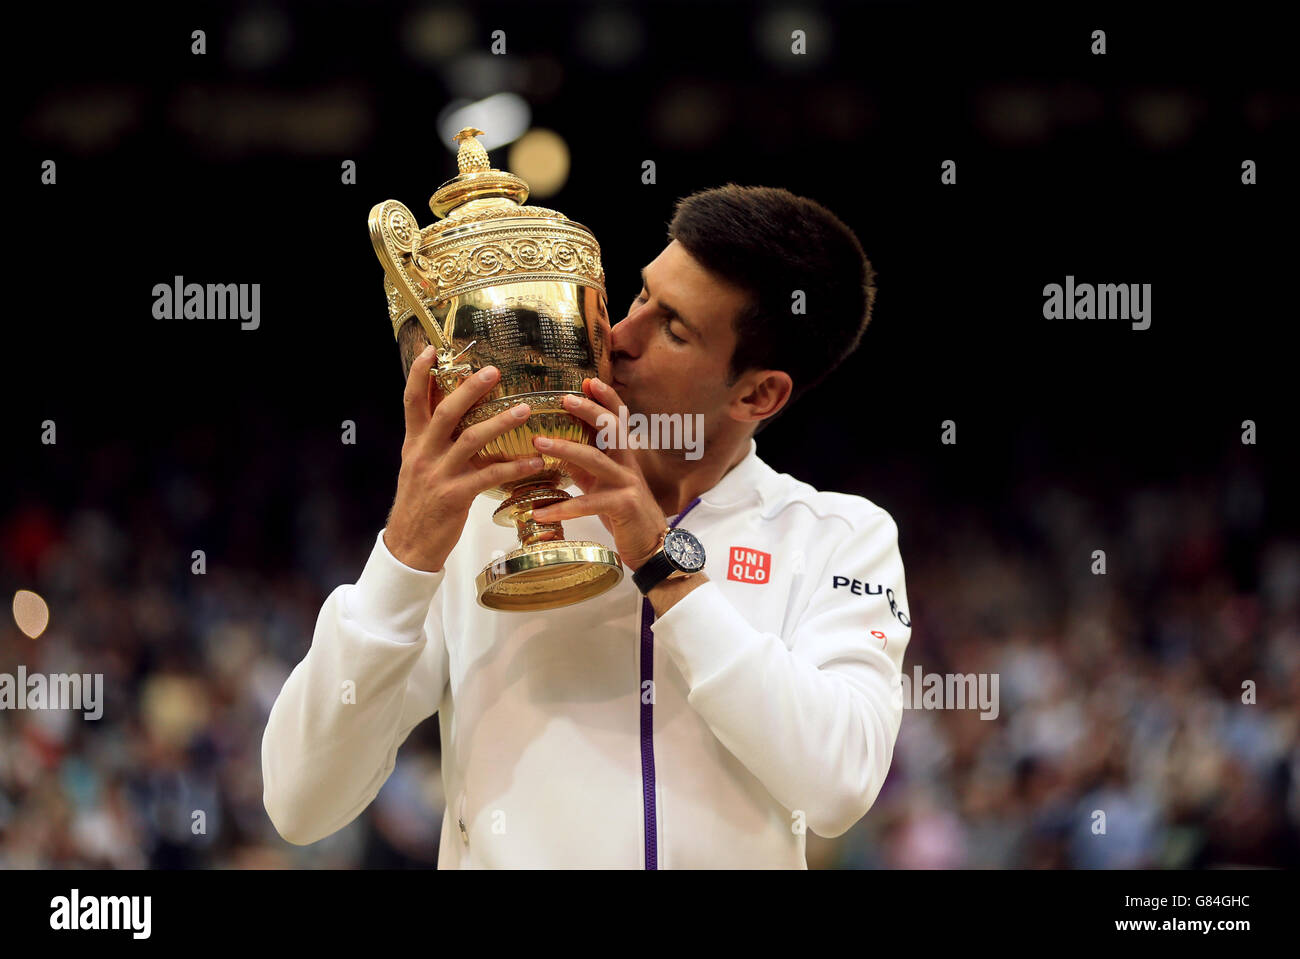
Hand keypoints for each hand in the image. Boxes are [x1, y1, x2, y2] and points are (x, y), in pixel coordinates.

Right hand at [383, 346, 543, 571]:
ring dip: (500, 422)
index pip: (412, 401)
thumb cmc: (420, 505)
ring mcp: (439, 475)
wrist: (409, 546)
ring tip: (524, 410)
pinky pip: (489, 476)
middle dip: (469, 389)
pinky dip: (515, 467)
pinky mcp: (455, 496)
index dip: (420, 375)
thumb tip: (449, 413)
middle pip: (445, 412)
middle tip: (493, 371)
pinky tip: (535, 462)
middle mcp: (423, 454)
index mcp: (414, 444)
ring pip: (471, 440)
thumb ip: (432, 441)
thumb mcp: (418, 467)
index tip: (432, 350)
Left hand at [530, 377, 668, 570]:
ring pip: (596, 460)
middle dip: (589, 411)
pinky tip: (540, 512)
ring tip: (538, 443)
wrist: (651, 546)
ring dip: (565, 449)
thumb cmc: (624, 513)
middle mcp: (628, 465)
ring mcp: (627, 484)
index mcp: (623, 456)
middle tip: (563, 398)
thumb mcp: (601, 484)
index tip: (587, 381)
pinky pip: (588, 504)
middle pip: (611, 429)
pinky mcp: (623, 506)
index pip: (618, 419)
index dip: (606, 398)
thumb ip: (583, 466)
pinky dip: (562, 508)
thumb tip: (555, 448)